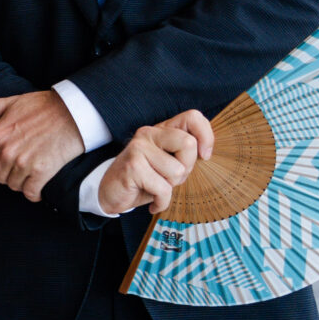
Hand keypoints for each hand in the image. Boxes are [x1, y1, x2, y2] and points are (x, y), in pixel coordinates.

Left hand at [0, 90, 85, 200]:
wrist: (74, 111)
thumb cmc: (44, 106)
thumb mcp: (11, 101)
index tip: (6, 163)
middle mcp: (6, 150)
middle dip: (9, 175)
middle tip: (22, 169)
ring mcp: (23, 162)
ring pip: (14, 185)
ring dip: (22, 184)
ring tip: (31, 176)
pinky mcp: (42, 171)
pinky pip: (30, 192)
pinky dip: (34, 194)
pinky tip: (39, 189)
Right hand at [96, 110, 215, 216]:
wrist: (112, 194)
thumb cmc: (145, 179)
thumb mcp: (169, 163)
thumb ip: (185, 153)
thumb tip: (206, 152)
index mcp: (161, 129)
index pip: (192, 118)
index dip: (206, 137)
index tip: (204, 156)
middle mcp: (149, 133)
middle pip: (189, 144)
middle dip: (187, 168)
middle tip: (170, 177)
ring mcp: (138, 148)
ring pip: (177, 171)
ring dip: (170, 187)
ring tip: (155, 187)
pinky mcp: (133, 166)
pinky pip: (163, 189)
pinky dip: (161, 202)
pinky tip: (152, 201)